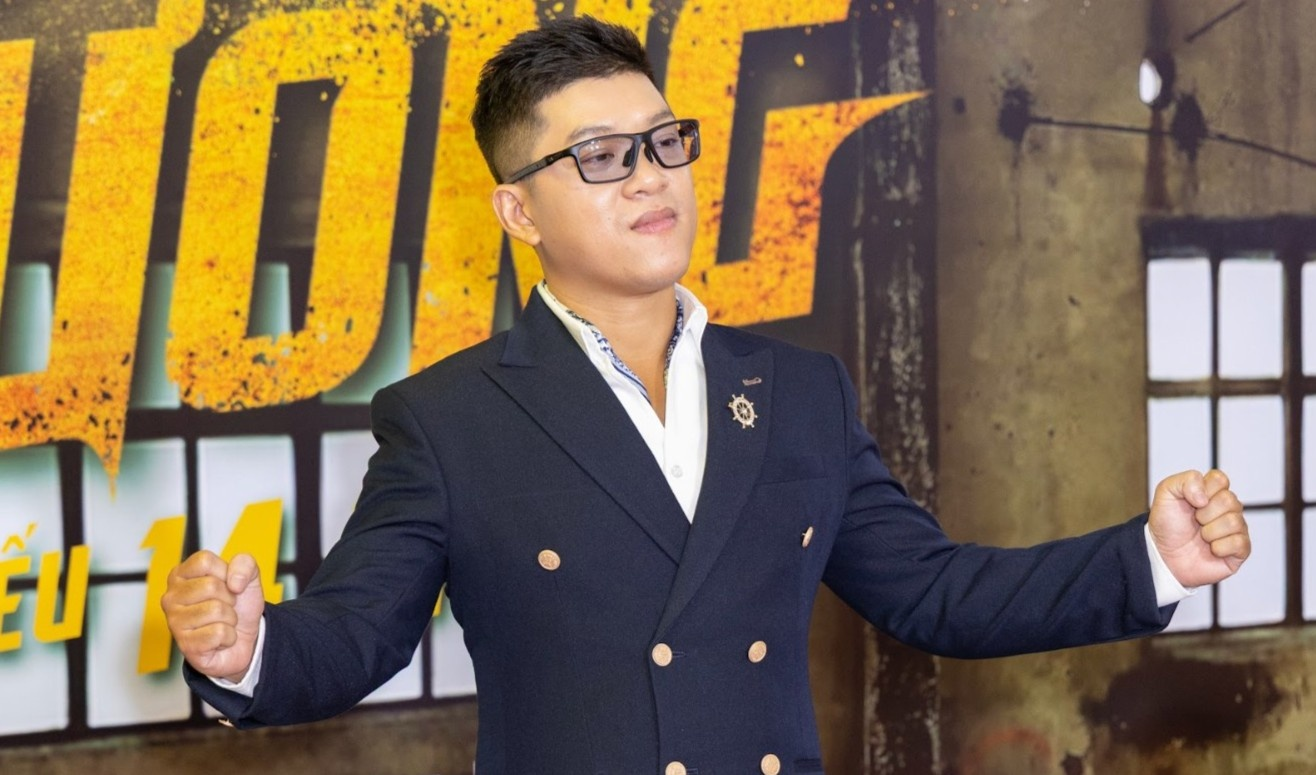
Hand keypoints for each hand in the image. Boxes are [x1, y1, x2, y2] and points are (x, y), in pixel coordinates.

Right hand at [161, 551, 264, 682]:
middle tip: (225, 606)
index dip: (225, 572)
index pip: (204, 561)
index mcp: (181, 575)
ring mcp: (175, 622)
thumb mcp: (248, 576)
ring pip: (216, 610)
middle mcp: (171, 597)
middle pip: (211, 586)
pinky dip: (229, 636)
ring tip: (222, 622)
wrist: (244, 640)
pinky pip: (219, 633)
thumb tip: (234, 582)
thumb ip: (245, 563)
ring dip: (230, 618)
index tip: (226, 584)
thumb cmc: (239, 605)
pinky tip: (219, 639)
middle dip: (229, 598)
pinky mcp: (185, 645)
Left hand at [1148, 469, 1250, 588]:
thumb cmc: (1167, 525)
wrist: (1163, 555)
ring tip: (1201, 537)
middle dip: (1204, 514)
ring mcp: (1236, 528)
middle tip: (1195, 522)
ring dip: (1209, 532)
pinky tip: (1211, 549)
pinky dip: (1219, 548)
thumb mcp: (1166, 494)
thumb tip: (1204, 497)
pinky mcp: (1241, 550)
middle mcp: (1228, 508)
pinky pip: (1239, 543)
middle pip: (1229, 500)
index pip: (1220, 479)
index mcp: (1212, 492)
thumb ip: (1184, 481)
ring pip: (1234, 522)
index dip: (1203, 490)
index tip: (1191, 502)